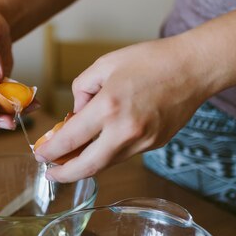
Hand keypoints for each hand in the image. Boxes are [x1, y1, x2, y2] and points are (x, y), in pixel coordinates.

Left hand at [34, 36, 210, 182]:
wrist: (195, 67)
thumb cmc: (151, 60)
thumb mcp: (105, 65)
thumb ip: (81, 90)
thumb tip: (74, 113)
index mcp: (108, 107)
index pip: (69, 140)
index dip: (50, 151)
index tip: (40, 154)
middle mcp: (124, 130)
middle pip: (86, 167)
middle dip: (63, 174)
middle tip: (50, 174)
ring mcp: (142, 141)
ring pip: (105, 165)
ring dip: (84, 166)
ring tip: (69, 161)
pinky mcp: (153, 145)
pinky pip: (122, 155)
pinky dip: (105, 154)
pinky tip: (97, 146)